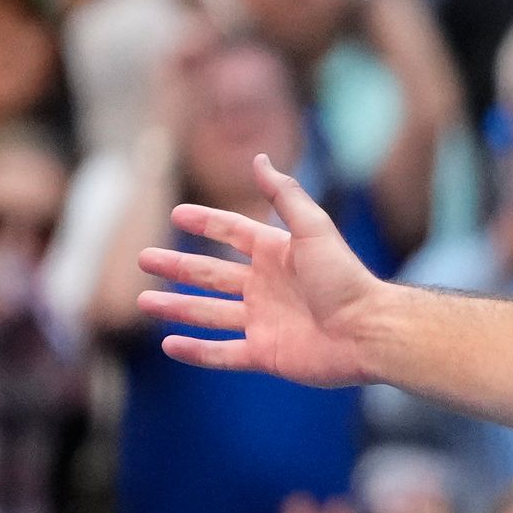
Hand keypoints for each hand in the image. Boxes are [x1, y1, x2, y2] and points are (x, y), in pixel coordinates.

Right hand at [137, 156, 386, 388]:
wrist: (368, 330)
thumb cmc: (345, 277)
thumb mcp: (313, 228)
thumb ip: (285, 194)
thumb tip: (259, 158)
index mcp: (276, 254)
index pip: (232, 233)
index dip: (205, 223)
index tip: (176, 214)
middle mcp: (266, 286)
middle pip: (210, 274)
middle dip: (177, 267)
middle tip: (144, 258)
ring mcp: (263, 321)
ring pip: (209, 313)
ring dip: (177, 308)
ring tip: (145, 302)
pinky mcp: (265, 354)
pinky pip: (222, 353)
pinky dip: (196, 351)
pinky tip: (170, 345)